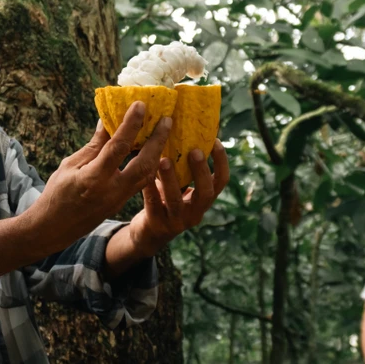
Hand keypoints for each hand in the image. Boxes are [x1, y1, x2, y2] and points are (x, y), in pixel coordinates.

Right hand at [28, 103, 169, 251]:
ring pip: (148, 175)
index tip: (141, 105)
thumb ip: (93, 146)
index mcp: (93, 178)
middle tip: (166, 119)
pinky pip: (143, 182)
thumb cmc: (57, 193)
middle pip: (143, 164)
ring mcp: (119, 199)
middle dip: (157, 141)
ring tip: (164, 132)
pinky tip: (155, 151)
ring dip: (158, 153)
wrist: (55, 228)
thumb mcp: (69, 165)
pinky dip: (151, 165)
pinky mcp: (122, 203)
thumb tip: (107, 122)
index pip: (117, 147)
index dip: (130, 125)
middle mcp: (111, 190)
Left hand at [125, 140, 229, 255]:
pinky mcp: (156, 223)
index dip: (221, 162)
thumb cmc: (165, 200)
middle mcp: (195, 212)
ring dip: (171, 179)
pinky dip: (148, 187)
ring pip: (176, 200)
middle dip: (200, 171)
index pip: (221, 182)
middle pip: (205, 193)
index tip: (215, 141)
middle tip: (194, 151)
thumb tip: (180, 129)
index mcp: (203, 200)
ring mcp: (176, 221)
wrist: (148, 233)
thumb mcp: (179, 186)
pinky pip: (152, 203)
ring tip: (163, 160)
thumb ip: (182, 168)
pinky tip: (143, 173)